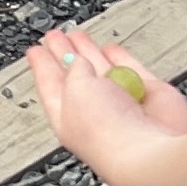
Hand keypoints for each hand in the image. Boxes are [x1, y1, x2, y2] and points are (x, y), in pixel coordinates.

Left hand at [27, 25, 186, 173]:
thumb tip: (82, 58)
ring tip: (77, 35)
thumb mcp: (76, 90)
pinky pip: (130, 69)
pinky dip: (120, 58)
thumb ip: (76, 68)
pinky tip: (110, 50)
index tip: (34, 50)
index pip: (49, 86)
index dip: (42, 66)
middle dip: (62, 54)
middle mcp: (94, 112)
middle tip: (53, 36)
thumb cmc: (107, 131)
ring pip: (100, 70)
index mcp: (67, 118)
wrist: (151, 150)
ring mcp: (122, 103)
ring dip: (88, 51)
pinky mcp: (148, 95)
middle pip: (74, 76)